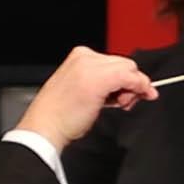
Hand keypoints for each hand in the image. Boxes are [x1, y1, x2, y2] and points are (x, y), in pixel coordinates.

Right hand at [16, 48, 156, 151]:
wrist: (45, 127)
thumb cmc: (60, 115)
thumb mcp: (81, 88)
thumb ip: (102, 81)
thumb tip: (126, 85)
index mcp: (79, 56)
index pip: (115, 62)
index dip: (127, 78)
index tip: (131, 92)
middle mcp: (86, 57)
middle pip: (125, 64)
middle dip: (132, 83)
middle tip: (126, 102)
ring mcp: (93, 67)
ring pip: (130, 69)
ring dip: (132, 88)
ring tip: (119, 104)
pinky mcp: (101, 79)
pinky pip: (131, 78)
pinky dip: (138, 88)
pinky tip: (127, 102)